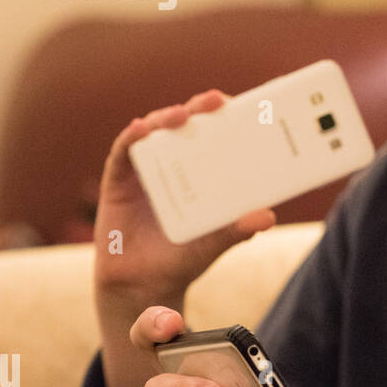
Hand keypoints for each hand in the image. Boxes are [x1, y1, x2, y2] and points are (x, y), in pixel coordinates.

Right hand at [94, 89, 276, 300]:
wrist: (143, 286)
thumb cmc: (183, 258)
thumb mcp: (215, 243)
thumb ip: (237, 230)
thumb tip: (268, 216)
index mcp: (199, 172)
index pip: (212, 134)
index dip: (223, 115)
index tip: (240, 103)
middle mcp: (172, 164)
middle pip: (184, 125)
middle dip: (199, 108)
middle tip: (216, 100)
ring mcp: (144, 169)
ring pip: (153, 131)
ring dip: (166, 118)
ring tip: (180, 114)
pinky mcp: (118, 180)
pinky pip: (122, 153)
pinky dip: (130, 137)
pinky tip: (138, 129)